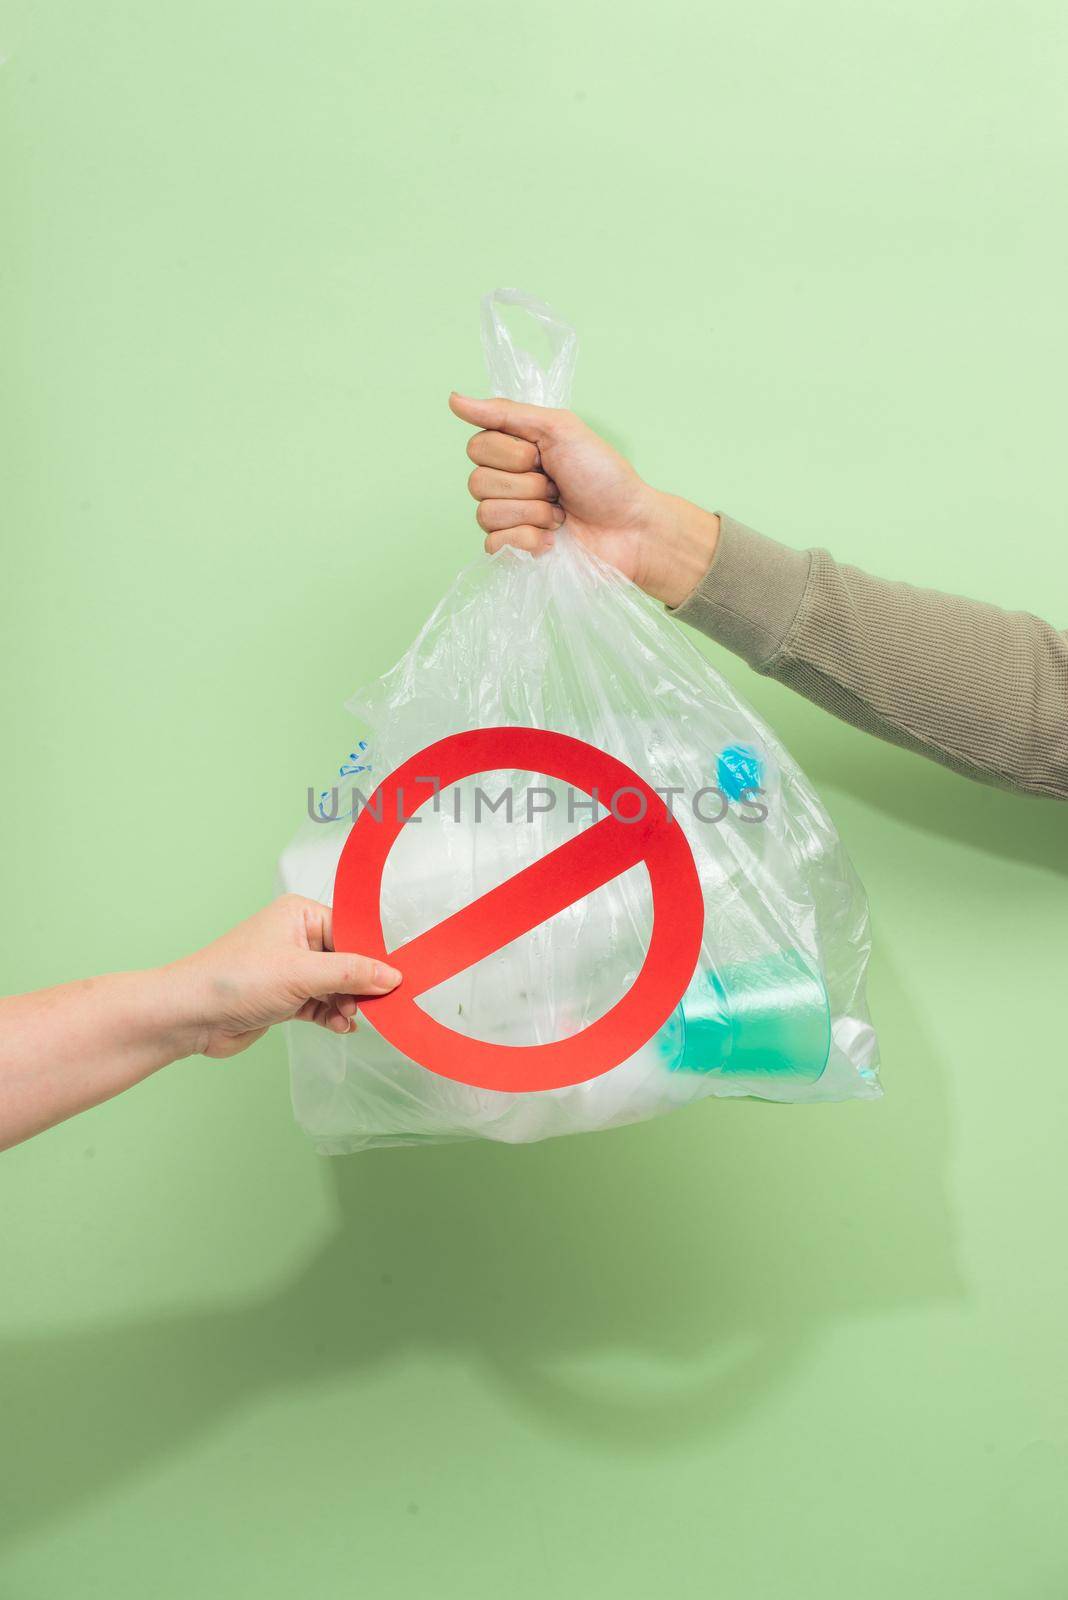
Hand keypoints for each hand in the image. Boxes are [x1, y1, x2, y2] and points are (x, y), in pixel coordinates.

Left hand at [168, 895, 400, 1059]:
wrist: (189, 1016)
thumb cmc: (234, 980)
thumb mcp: (301, 973)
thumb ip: (350, 974)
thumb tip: (392, 976)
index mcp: (300, 915)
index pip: (352, 931)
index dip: (374, 956)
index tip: (397, 978)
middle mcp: (296, 938)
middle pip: (347, 960)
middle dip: (361, 985)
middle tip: (377, 1005)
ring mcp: (290, 969)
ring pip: (336, 986)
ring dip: (347, 1004)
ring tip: (351, 1018)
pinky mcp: (284, 998)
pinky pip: (321, 1004)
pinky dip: (332, 1016)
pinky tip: (341, 1026)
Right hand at [448, 393, 720, 607]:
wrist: (630, 528)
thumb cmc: (604, 476)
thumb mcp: (560, 429)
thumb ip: (506, 413)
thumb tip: (454, 399)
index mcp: (514, 449)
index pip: (477, 447)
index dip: (512, 454)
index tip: (544, 456)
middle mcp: (507, 482)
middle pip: (477, 482)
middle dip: (526, 486)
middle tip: (557, 488)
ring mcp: (509, 518)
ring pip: (485, 513)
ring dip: (533, 513)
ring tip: (560, 514)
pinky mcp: (515, 550)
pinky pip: (495, 543)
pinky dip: (529, 540)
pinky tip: (552, 540)